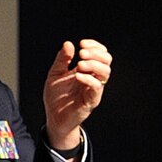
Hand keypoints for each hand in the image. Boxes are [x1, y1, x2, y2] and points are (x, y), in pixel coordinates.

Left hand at [42, 37, 110, 151]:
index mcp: (87, 70)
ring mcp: (94, 89)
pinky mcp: (91, 100)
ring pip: (105, 72)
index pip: (100, 53)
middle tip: (82, 53)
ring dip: (94, 64)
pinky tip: (77, 76)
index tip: (82, 43)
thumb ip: (62, 59)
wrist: (54, 117)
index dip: (94, 46)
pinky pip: (96, 87)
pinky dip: (88, 79)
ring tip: (79, 63)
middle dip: (96, 53)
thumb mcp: (55, 74)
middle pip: (107, 60)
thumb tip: (69, 44)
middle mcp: (94, 78)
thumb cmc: (56, 97)